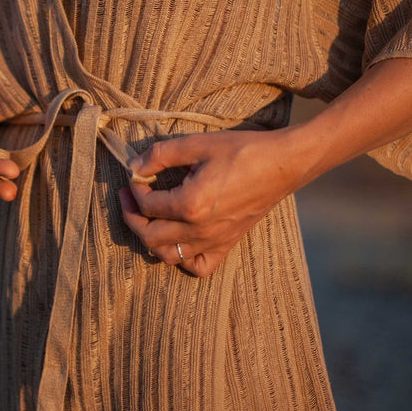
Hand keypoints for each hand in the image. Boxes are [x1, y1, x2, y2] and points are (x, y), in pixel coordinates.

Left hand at [119, 128, 300, 277]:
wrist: (283, 164)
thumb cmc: (243, 150)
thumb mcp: (197, 144)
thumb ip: (160, 155)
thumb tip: (134, 166)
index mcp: (190, 204)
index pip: (147, 205)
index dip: (135, 190)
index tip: (137, 175)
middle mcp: (200, 230)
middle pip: (150, 236)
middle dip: (132, 216)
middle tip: (128, 197)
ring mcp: (214, 241)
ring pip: (168, 255)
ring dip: (150, 239)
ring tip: (146, 218)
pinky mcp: (227, 244)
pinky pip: (198, 266)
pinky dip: (182, 260)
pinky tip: (178, 240)